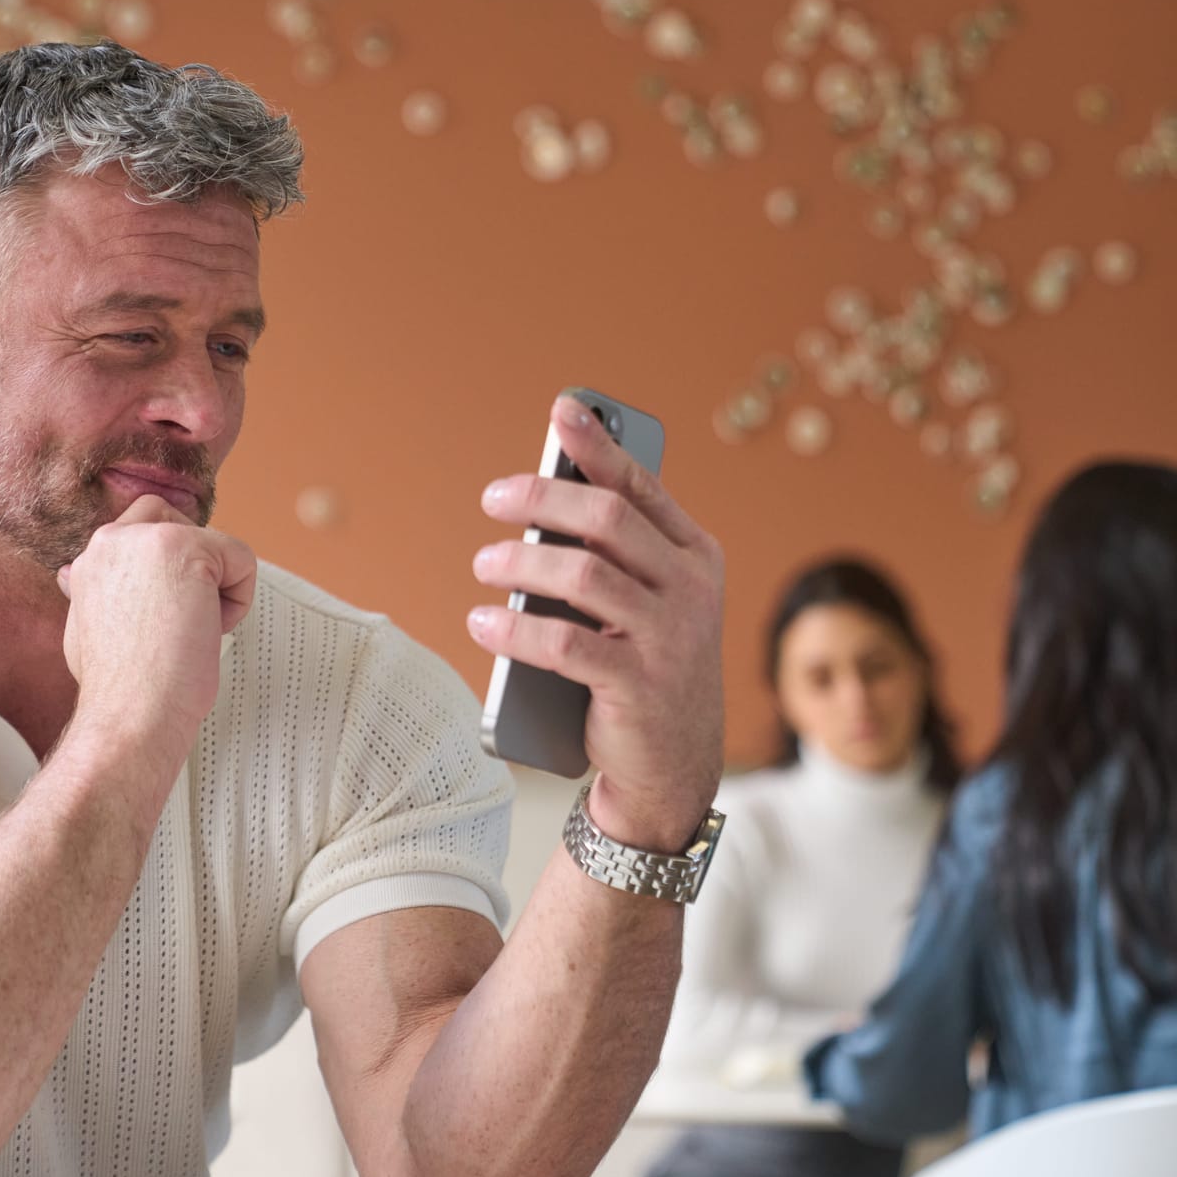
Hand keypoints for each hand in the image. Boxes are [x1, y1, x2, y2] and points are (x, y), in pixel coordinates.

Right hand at [56, 495, 256, 752]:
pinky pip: (242, 558)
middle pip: (175, 519)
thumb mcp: (85, 631)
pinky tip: (207, 631)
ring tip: (188, 633)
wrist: (129, 716)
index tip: (159, 623)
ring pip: (213, 544)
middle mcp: (111, 539)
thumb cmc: (117, 690)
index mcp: (90, 559)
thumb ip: (87, 595)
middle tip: (181, 621)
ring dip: (217, 590)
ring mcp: (146, 539)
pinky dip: (240, 600)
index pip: (143, 532)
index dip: (166, 574)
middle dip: (194, 562)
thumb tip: (70, 573)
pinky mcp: (184, 547)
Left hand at [469, 394, 725, 849]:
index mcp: (695, 556)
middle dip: (542, 500)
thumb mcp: (644, 604)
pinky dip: (515, 631)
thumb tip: (541, 504)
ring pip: (583, 577)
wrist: (673, 765)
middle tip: (493, 500)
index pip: (641, 487)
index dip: (598, 447)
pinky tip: (482, 624)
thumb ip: (611, 556)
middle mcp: (692, 589)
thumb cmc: (644, 667)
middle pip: (607, 520)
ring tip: (483, 565)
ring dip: (520, 564)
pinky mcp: (640, 686)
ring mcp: (671, 639)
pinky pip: (567, 646)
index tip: (561, 412)